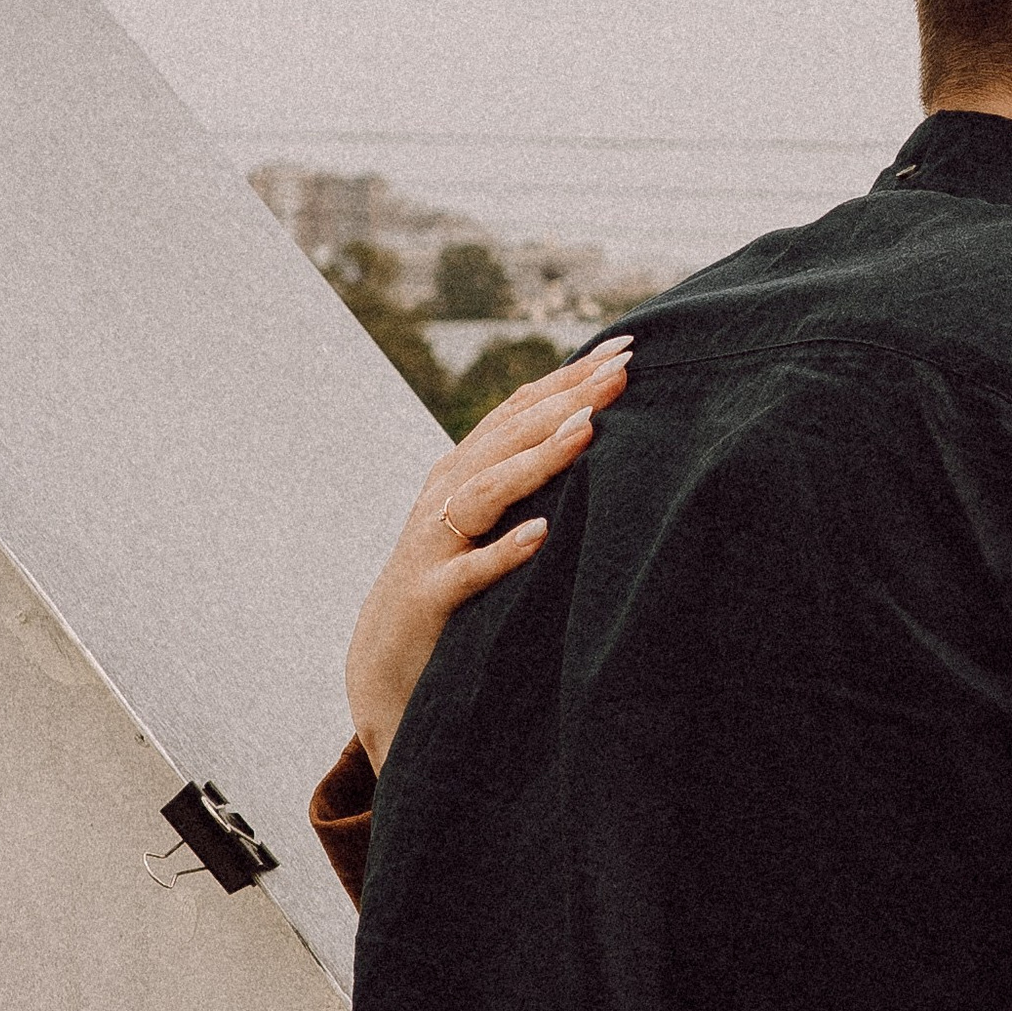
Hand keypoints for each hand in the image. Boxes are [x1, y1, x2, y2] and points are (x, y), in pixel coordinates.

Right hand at [347, 338, 632, 772]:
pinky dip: (503, 550)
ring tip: (586, 430)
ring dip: (537, 460)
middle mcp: (445, 495)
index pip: (520, 411)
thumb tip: (595, 431)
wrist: (384, 661)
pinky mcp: (432, 597)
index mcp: (463, 470)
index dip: (569, 378)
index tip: (627, 349)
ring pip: (486, 491)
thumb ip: (524, 477)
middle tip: (622, 372)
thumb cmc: (452, 582)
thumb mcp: (485, 521)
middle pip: (508, 437)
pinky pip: (470, 571)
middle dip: (566, 400)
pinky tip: (541, 533)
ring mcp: (435, 544)